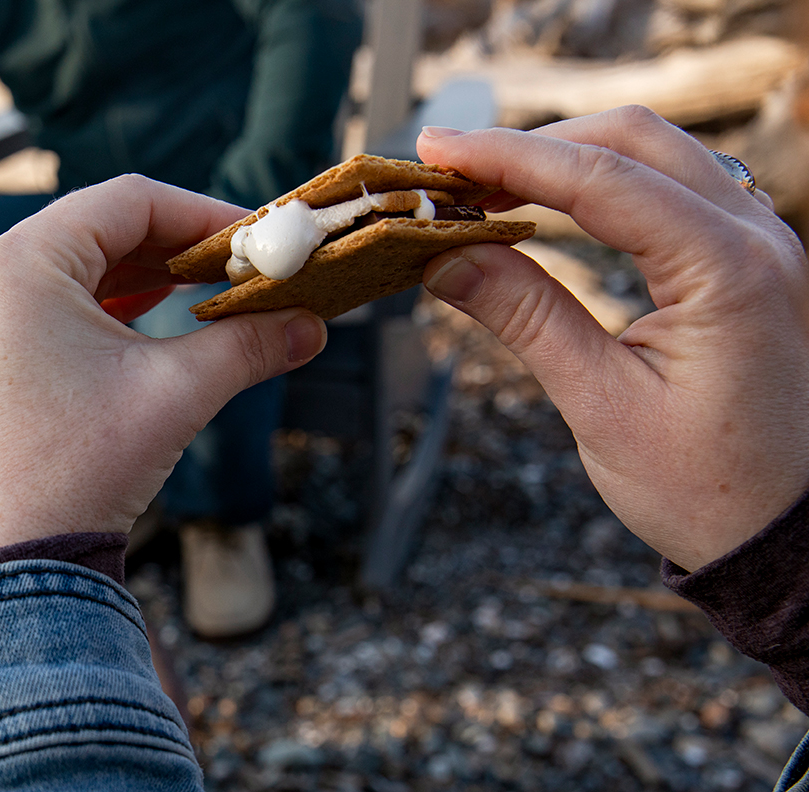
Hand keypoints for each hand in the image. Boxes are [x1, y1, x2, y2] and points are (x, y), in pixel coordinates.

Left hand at [0, 175, 327, 577]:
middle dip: (179, 250)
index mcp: (17, 262)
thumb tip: (313, 324)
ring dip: (145, 281)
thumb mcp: (172, 396)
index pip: (127, 201)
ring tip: (212, 299)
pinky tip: (153, 330)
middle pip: (98, 230)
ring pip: (74, 272)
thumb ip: (247, 344)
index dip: (205, 214)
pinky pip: (47, 309)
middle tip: (247, 270)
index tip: (262, 239)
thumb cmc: (72, 474)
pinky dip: (105, 312)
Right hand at [416, 106, 808, 571]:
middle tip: (450, 173)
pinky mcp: (747, 259)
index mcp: (728, 270)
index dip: (508, 157)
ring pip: (655, 153)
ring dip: (567, 159)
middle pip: (633, 139)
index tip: (436, 152)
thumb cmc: (709, 488)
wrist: (785, 532)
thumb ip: (527, 316)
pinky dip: (604, 183)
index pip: (602, 179)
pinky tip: (549, 208)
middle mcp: (757, 237)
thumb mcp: (601, 405)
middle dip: (534, 146)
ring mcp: (761, 241)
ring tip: (486, 189)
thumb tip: (446, 256)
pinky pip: (673, 186)